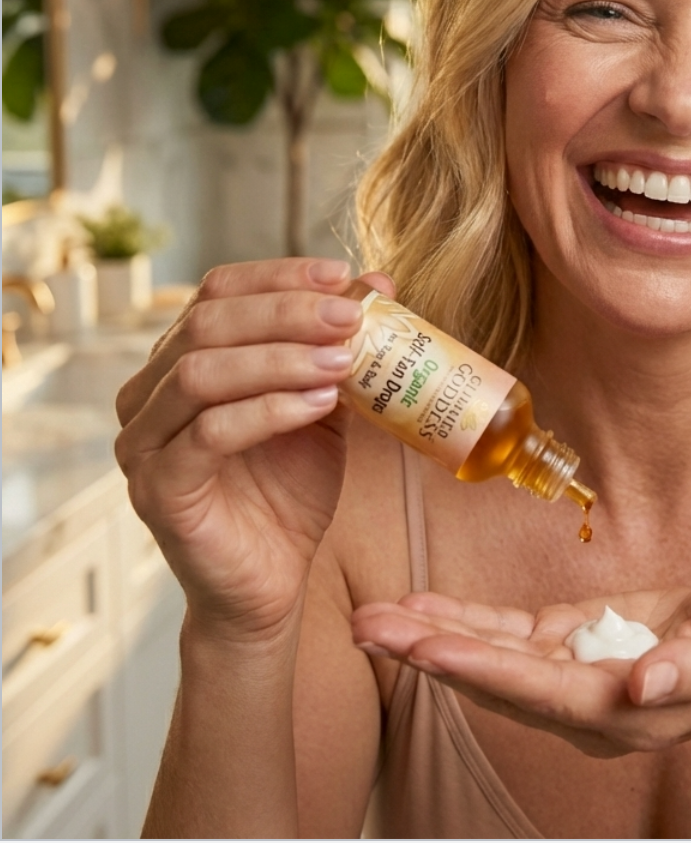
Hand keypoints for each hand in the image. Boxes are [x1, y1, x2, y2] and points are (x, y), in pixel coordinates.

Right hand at [115, 258, 393, 644]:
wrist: (271, 581)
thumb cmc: (291, 488)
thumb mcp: (325, 404)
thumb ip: (341, 346)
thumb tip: (380, 282)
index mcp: (180, 361)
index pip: (217, 291)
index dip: (279, 276)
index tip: (340, 275)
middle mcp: (148, 394)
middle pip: (206, 324)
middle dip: (286, 312)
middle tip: (350, 316)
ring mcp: (144, 443)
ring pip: (200, 374)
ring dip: (280, 358)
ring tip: (343, 360)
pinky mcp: (159, 490)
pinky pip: (209, 435)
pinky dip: (269, 410)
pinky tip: (320, 404)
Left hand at [351, 580, 690, 756]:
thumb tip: (643, 682)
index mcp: (627, 707)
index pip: (542, 692)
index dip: (482, 669)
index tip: (426, 647)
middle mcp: (586, 704)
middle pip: (498, 682)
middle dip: (430, 653)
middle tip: (366, 626)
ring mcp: (573, 677)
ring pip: (492, 660)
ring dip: (431, 636)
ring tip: (372, 617)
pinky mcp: (570, 648)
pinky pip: (509, 637)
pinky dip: (465, 621)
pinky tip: (422, 608)